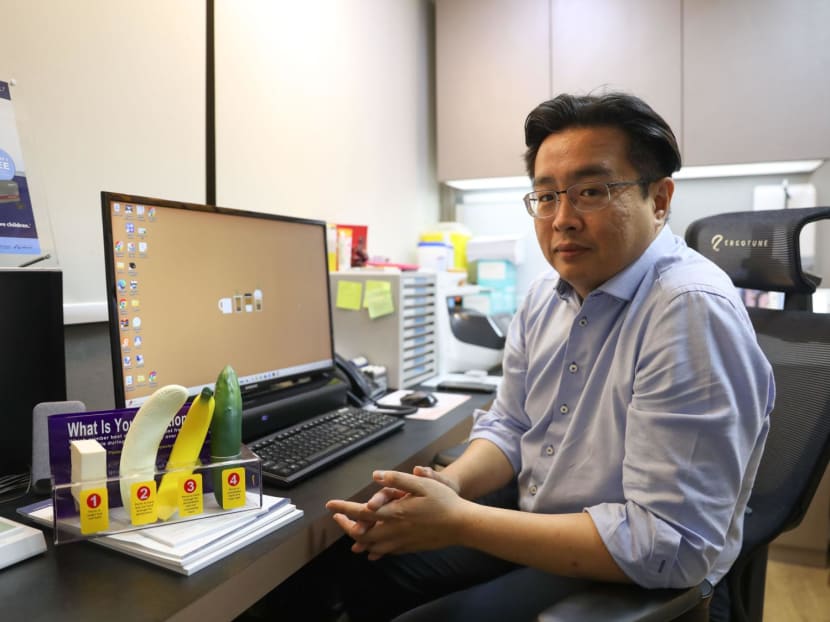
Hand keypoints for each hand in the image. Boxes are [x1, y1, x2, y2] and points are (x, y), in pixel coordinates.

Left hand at [327, 469, 469, 559]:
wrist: (462, 525)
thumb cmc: (444, 501)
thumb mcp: (423, 483)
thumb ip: (397, 480)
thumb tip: (376, 476)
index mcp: (394, 513)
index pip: (361, 513)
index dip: (343, 509)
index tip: (330, 505)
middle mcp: (394, 530)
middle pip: (361, 534)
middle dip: (346, 526)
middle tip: (339, 517)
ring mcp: (401, 542)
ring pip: (371, 546)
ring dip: (358, 539)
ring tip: (351, 532)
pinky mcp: (409, 548)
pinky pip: (385, 552)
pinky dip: (374, 550)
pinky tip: (372, 550)